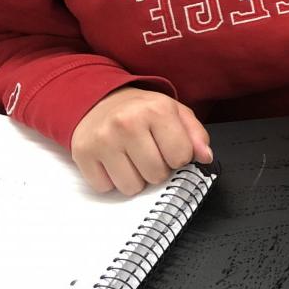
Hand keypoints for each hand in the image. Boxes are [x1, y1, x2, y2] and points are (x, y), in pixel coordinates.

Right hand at [70, 87, 212, 195]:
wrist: (99, 100)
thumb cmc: (142, 111)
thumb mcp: (175, 112)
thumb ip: (195, 134)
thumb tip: (205, 157)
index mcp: (157, 109)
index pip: (181, 157)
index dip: (179, 157)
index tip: (170, 148)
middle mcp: (128, 123)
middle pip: (156, 175)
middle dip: (157, 170)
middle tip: (149, 153)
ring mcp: (103, 139)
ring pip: (131, 187)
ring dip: (135, 178)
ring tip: (131, 158)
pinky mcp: (83, 153)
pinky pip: (105, 188)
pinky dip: (111, 180)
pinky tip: (113, 161)